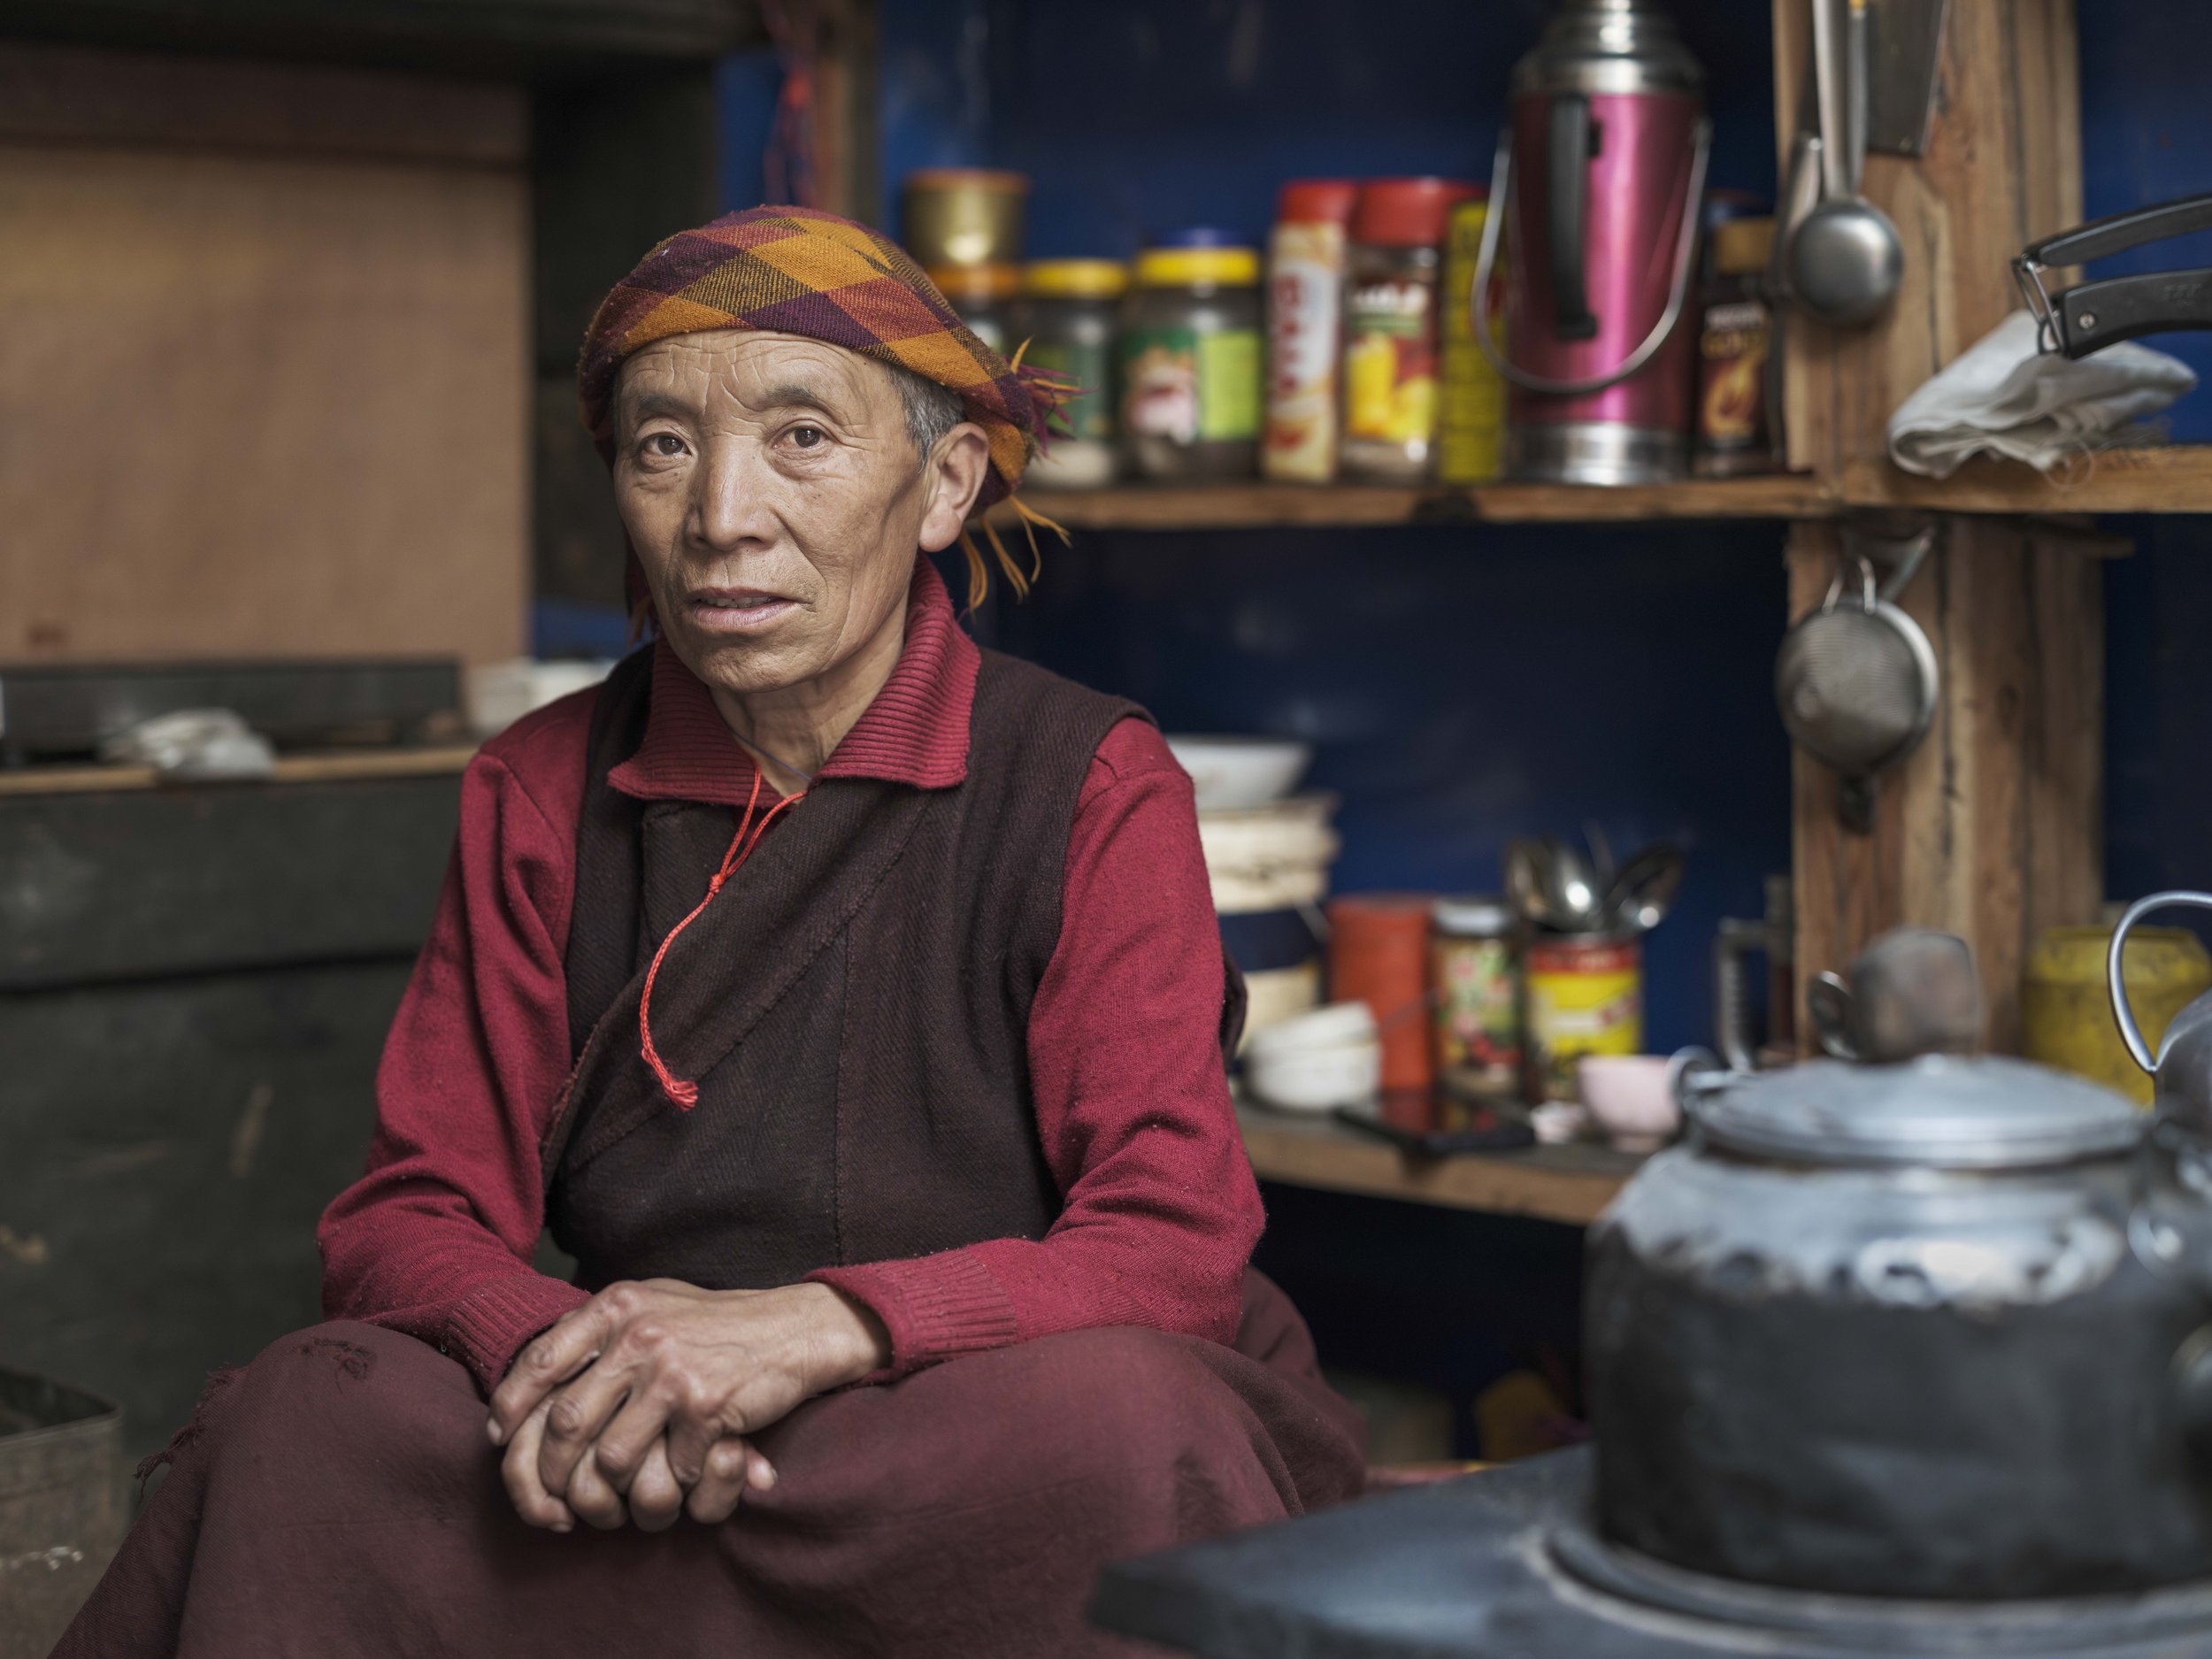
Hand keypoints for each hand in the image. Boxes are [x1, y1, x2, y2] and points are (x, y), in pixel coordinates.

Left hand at [488, 1280, 888, 1530]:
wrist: (795, 1329)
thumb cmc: (718, 1323)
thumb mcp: (653, 1304)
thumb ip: (600, 1329)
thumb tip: (536, 1371)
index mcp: (618, 1306)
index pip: (539, 1361)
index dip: (511, 1406)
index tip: (502, 1437)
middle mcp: (639, 1334)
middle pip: (565, 1421)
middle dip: (552, 1471)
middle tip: (554, 1496)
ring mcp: (672, 1371)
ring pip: (610, 1458)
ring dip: (610, 1493)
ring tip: (613, 1504)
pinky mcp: (705, 1406)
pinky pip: (668, 1469)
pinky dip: (672, 1485)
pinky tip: (678, 1481)